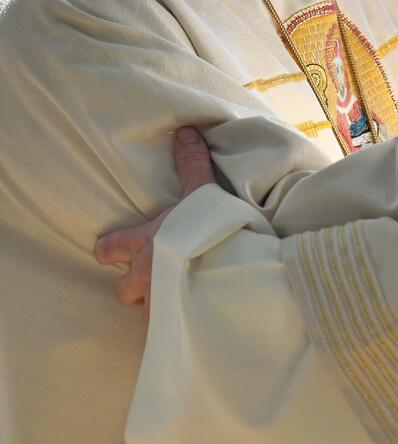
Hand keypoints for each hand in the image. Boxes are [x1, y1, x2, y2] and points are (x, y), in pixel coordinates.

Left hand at [93, 126, 215, 310]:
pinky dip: (178, 323)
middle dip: (134, 285)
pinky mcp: (174, 324)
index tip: (106, 249)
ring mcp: (157, 304)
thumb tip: (185, 131)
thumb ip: (192, 164)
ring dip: (158, 304)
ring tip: (177, 300)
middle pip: (122, 288)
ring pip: (146, 310)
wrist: (228, 271)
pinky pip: (169, 328)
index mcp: (145, 243)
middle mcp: (144, 276)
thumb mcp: (202, 192)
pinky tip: (192, 317)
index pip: (110, 248)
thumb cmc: (210, 230)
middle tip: (154, 277)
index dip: (108, 248)